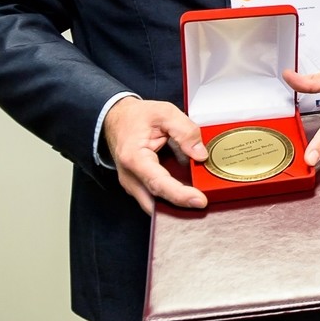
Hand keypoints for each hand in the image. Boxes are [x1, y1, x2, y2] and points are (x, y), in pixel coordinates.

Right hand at [103, 96, 207, 214]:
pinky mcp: (137, 186)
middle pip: (156, 202)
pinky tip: (185, 193)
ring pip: (155, 204)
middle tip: (203, 202)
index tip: (199, 200)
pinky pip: (154, 198)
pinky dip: (169, 199)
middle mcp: (130, 176)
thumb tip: (200, 154)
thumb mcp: (165, 113)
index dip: (180, 195)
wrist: (116, 119)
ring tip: (196, 198)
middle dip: (180, 207)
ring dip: (174, 205)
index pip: (158, 183)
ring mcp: (131, 184)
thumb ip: (185, 131)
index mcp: (134, 158)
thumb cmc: (136, 117)